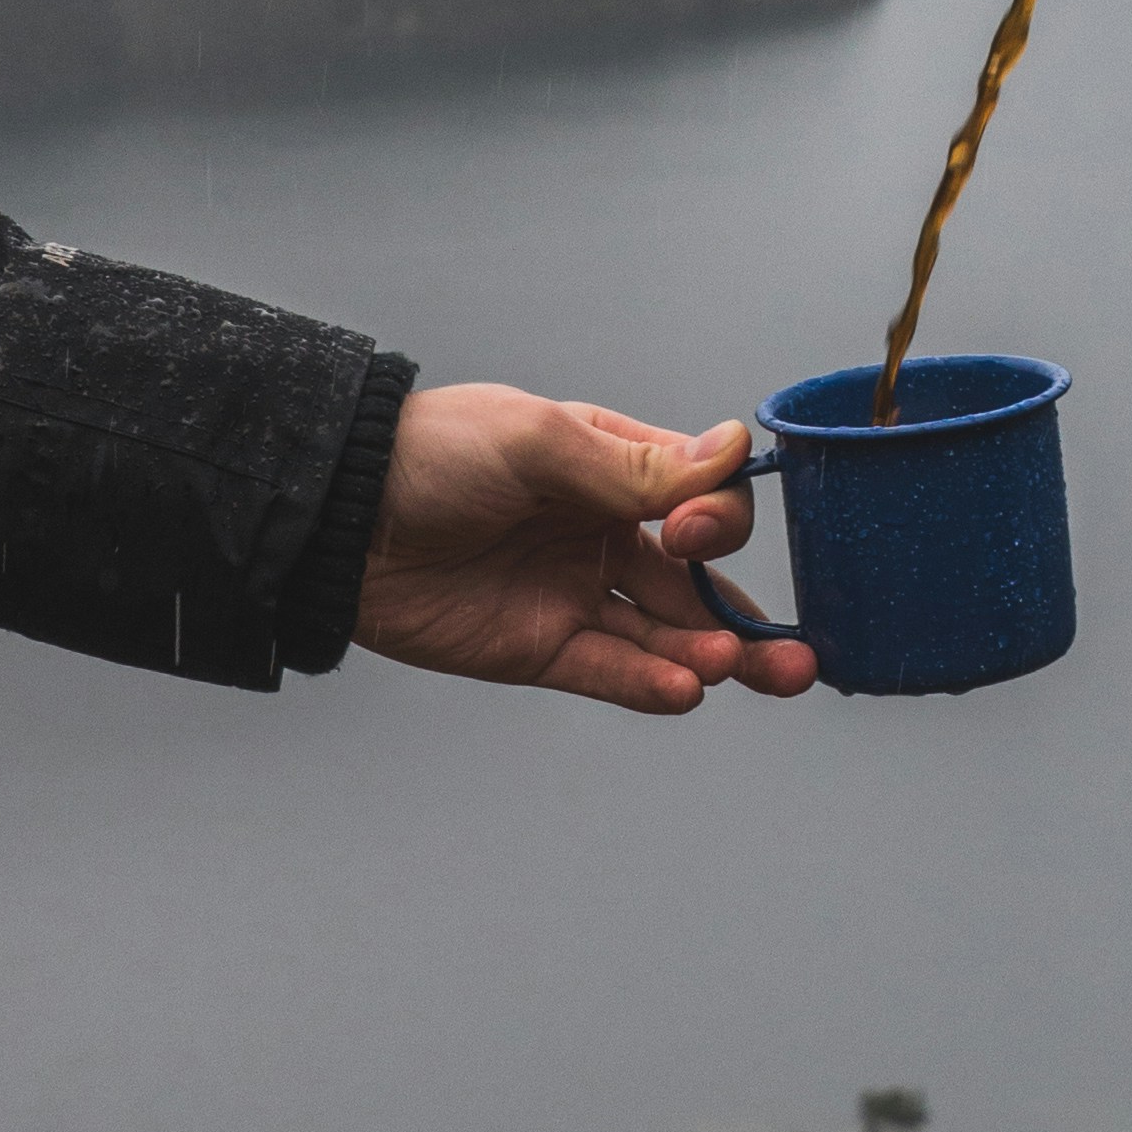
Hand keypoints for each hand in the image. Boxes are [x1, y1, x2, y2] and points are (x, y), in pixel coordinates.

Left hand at [353, 384, 817, 714]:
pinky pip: (611, 671)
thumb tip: (732, 448)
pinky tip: (686, 688)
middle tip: (792, 653)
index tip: (690, 531)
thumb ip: (633, 466)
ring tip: (741, 671)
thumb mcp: (538, 443)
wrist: (338, 517)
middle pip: (701, 581)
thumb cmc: (433, 454)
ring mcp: (577, 594)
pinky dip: (652, 683)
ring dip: (713, 655)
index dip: (716, 521)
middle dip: (747, 616)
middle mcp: (607, 534)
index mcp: (615, 468)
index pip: (702, 500)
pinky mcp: (541, 648)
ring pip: (668, 635)